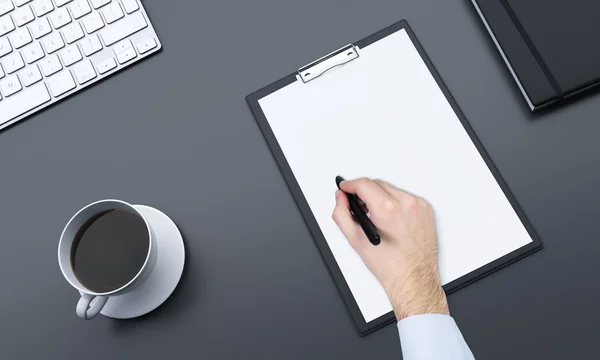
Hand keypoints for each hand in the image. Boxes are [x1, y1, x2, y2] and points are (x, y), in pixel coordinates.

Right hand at [332, 178, 448, 320]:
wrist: (414, 278)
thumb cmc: (391, 266)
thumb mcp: (356, 240)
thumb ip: (342, 214)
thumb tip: (341, 199)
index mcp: (389, 210)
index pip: (364, 184)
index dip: (350, 185)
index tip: (345, 187)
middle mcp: (406, 204)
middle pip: (377, 184)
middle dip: (365, 193)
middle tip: (358, 205)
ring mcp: (419, 206)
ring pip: (391, 190)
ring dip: (380, 198)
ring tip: (376, 217)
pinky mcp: (426, 210)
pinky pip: (405, 198)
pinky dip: (395, 204)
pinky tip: (391, 220)